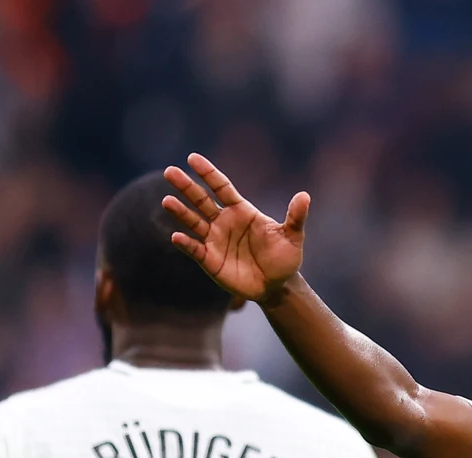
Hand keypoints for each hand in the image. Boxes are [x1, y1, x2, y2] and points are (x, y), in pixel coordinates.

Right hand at [162, 153, 309, 304]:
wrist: (277, 286)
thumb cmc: (284, 259)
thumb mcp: (293, 237)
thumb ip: (295, 217)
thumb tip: (305, 196)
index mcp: (241, 211)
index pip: (221, 187)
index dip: (208, 173)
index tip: (192, 158)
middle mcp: (224, 222)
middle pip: (201, 200)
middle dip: (186, 186)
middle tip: (169, 171)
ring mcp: (215, 240)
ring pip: (193, 222)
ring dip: (180, 212)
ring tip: (167, 201)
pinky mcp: (210, 260)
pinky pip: (194, 249)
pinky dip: (185, 243)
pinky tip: (176, 236)